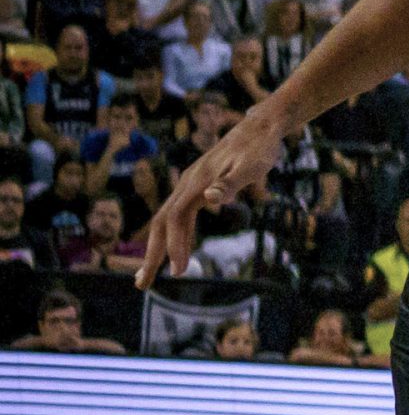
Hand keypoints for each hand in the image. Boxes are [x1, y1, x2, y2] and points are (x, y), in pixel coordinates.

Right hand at [138, 109, 285, 286]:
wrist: (260, 129)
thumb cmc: (258, 150)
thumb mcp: (250, 168)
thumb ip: (230, 184)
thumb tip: (210, 199)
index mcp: (196, 184)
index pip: (176, 219)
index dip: (174, 245)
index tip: (178, 272)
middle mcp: (187, 185)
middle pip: (161, 223)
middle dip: (151, 255)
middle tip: (142, 286)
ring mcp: (190, 186)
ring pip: (167, 221)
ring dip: (159, 249)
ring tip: (153, 275)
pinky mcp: (197, 188)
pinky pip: (180, 217)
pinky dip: (175, 237)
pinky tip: (177, 251)